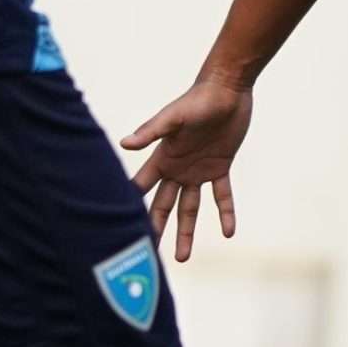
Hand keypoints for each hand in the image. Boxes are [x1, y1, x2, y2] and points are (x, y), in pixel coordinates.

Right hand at [123, 75, 255, 261]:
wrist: (226, 89)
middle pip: (163, 204)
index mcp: (163, 158)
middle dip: (156, 227)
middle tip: (148, 254)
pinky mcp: (220, 167)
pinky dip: (225, 212)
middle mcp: (177, 168)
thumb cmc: (197, 99)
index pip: (142, 187)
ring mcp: (198, 170)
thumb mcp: (174, 116)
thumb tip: (123, 144)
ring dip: (186, 231)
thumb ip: (151, 132)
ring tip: (181, 257)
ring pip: (190, 207)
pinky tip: (228, 232)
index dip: (131, 205)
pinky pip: (222, 195)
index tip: (119, 228)